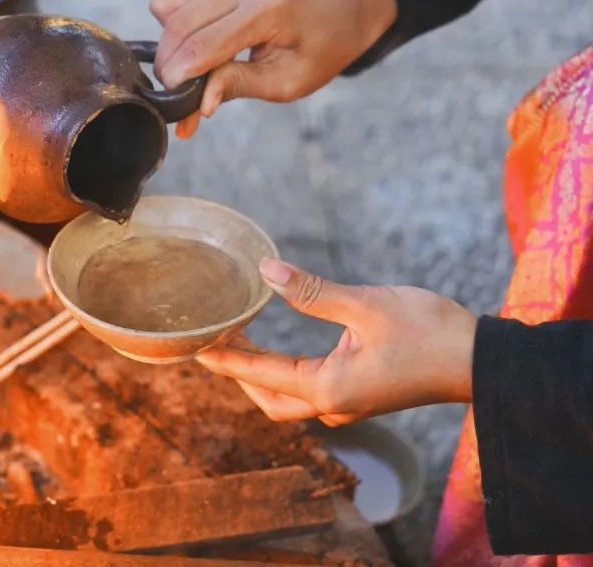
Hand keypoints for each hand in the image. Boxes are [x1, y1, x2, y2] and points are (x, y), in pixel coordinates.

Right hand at [150, 0, 396, 137]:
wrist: (340, 10)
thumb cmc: (319, 50)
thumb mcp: (287, 82)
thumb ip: (239, 86)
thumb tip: (200, 103)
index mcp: (268, 11)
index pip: (203, 45)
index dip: (180, 78)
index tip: (174, 103)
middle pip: (179, 25)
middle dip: (168, 65)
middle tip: (177, 94)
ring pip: (168, 8)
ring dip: (168, 45)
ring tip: (187, 70)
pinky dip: (173, 27)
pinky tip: (194, 46)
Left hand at [197, 258, 475, 425]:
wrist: (483, 360)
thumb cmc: (430, 332)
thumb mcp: (366, 304)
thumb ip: (312, 290)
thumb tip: (265, 270)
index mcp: (328, 389)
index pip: (259, 374)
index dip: (224, 358)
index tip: (195, 345)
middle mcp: (332, 407)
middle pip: (267, 399)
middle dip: (238, 373)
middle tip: (213, 341)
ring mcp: (348, 407)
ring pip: (287, 402)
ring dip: (260, 377)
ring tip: (238, 342)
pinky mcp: (362, 398)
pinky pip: (309, 395)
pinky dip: (285, 378)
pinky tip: (279, 353)